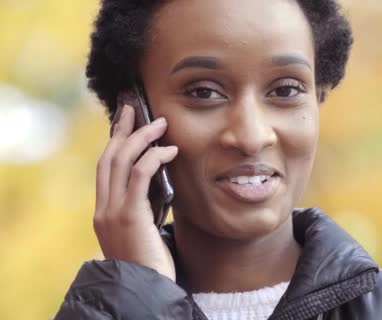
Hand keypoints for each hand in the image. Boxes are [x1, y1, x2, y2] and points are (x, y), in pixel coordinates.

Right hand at [93, 104, 177, 280]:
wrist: (145, 289)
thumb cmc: (151, 263)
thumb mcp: (144, 230)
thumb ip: (145, 207)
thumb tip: (161, 183)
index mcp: (105, 211)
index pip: (106, 168)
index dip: (115, 141)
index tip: (124, 120)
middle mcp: (104, 208)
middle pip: (109, 157)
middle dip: (123, 129)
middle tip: (137, 108)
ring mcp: (113, 211)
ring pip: (121, 162)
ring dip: (141, 138)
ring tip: (160, 124)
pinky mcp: (129, 216)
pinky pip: (138, 177)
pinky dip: (153, 158)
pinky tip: (169, 150)